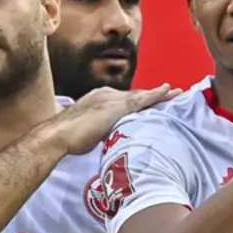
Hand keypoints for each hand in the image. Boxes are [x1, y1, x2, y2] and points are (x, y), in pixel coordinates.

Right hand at [47, 84, 178, 155]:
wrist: (58, 136)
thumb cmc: (67, 139)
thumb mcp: (86, 133)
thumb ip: (98, 132)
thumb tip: (104, 140)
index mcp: (97, 100)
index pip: (123, 101)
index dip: (137, 103)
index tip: (148, 105)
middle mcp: (105, 95)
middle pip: (134, 95)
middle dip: (150, 96)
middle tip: (168, 94)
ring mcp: (111, 99)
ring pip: (140, 95)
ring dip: (158, 94)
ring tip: (175, 93)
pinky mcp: (117, 106)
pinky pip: (141, 99)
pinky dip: (156, 95)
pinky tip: (168, 92)